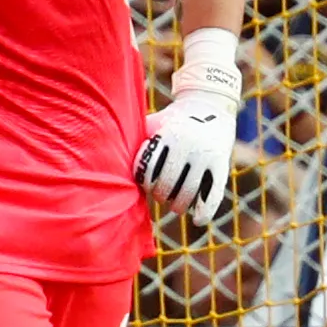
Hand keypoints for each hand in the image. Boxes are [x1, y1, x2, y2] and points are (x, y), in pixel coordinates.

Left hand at [135, 89, 234, 226]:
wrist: (209, 105)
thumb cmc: (171, 120)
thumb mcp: (153, 122)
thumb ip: (136, 139)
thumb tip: (104, 158)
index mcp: (169, 135)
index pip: (150, 170)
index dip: (146, 182)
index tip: (146, 186)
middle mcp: (189, 146)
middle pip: (169, 184)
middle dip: (161, 195)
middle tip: (160, 197)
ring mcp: (207, 157)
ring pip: (188, 192)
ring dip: (179, 205)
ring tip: (175, 207)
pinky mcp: (221, 166)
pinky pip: (214, 194)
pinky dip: (206, 210)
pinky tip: (198, 221)